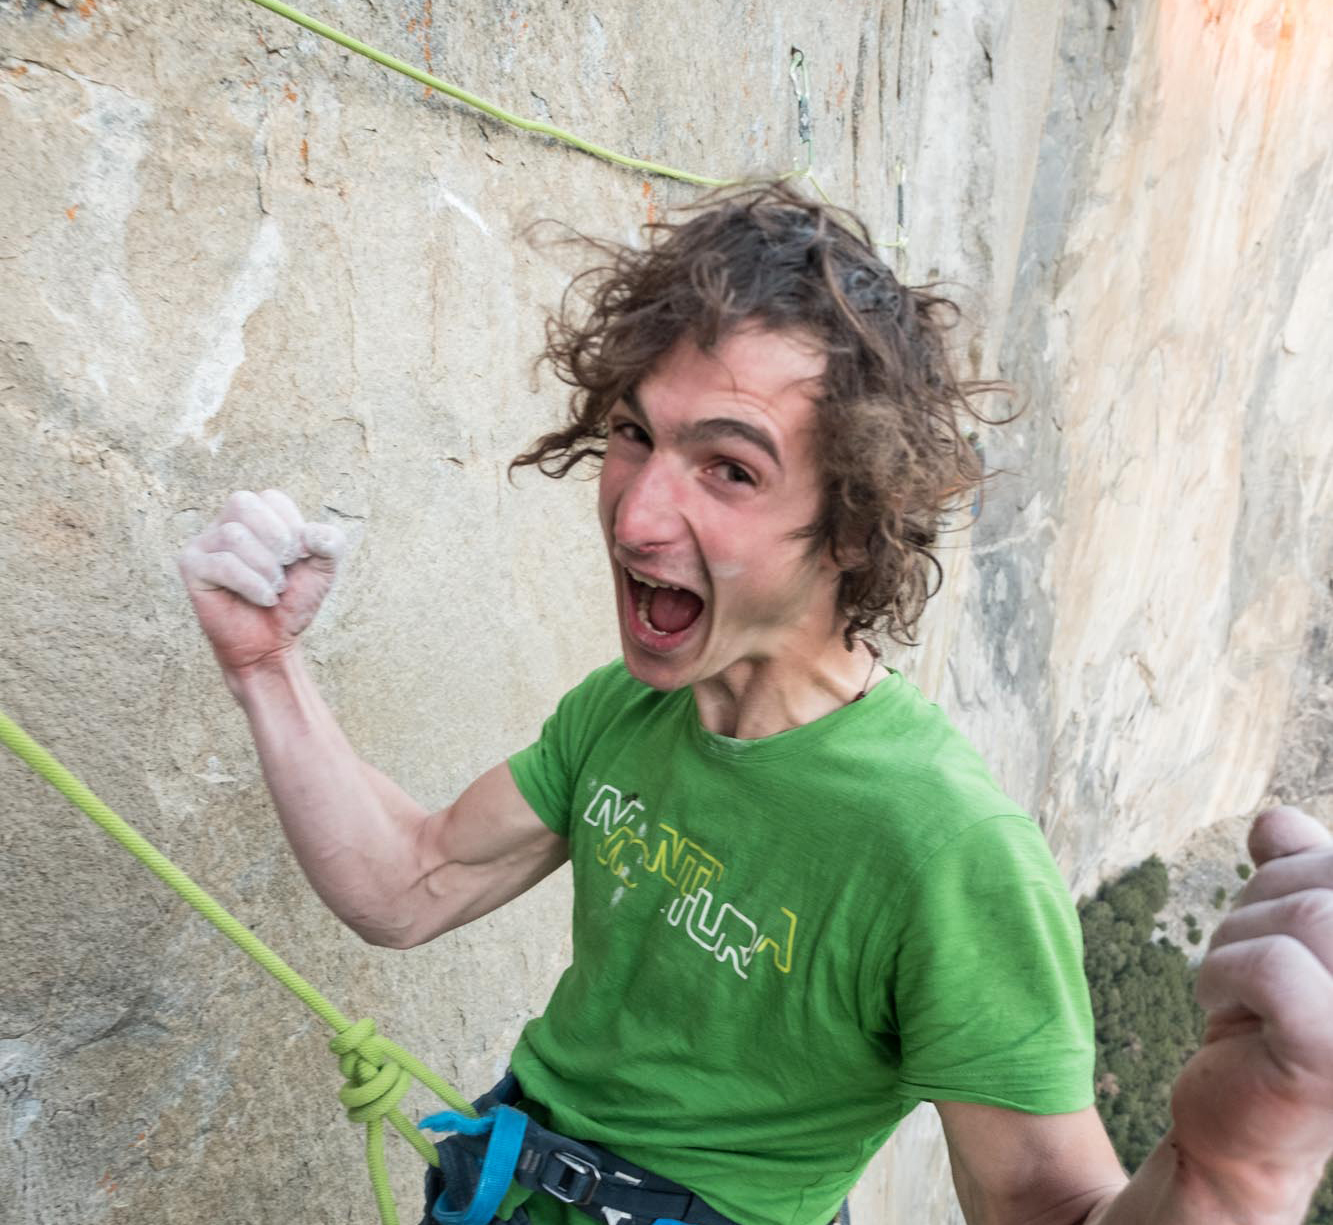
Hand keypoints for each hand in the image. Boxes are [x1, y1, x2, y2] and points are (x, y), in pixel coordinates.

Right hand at [178, 489, 345, 676]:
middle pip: (243, 503)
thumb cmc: (293, 601)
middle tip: (286, 567)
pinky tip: (265, 599)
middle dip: (275, 538)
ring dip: (265, 568)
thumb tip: (310, 534)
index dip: (293, 528)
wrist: (272, 642)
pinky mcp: (192, 566)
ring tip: (275, 589)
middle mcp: (226, 523)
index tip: (300, 557)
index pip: (272, 499)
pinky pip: (221, 564)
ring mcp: (205, 543)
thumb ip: (330, 542)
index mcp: (256, 515)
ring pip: (233, 535)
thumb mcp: (324, 568)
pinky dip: (252, 584)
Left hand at [1169, 806, 1332, 1212]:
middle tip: (1247, 961)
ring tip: (1236, 989)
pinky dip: (1224, 974)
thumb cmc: (1269, 1021)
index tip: (1275, 925)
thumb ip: (1297, 873)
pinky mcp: (1332, 1055)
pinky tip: (1224, 1011)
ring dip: (1239, 940)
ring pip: (1308, 916)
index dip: (1299, 871)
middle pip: (1328, 883)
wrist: (1238, 1129)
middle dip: (1264, 901)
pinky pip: (1270, 964)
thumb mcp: (1281, 932)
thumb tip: (1279, 821)